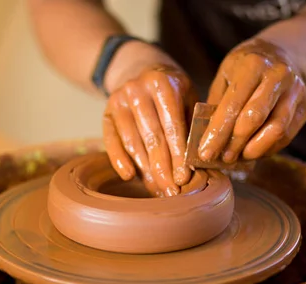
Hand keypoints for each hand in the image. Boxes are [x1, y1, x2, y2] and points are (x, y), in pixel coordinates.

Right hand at [103, 64, 197, 196]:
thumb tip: (200, 160)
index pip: (172, 126)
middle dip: (162, 168)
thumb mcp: (188, 97)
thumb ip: (193, 122)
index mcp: (163, 84)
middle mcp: (137, 90)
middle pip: (152, 137)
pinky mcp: (106, 112)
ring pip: (132, 142)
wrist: (140, 69)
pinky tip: (129, 176)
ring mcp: (119, 100)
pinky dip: (119, 160)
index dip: (178, 155)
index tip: (184, 179)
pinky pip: (111, 140)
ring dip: (145, 169)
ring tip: (157, 189)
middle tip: (171, 192)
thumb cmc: (172, 91)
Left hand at [199, 38, 305, 163]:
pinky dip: (268, 149)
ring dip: (254, 150)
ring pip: (276, 130)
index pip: (232, 105)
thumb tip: (206, 141)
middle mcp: (278, 75)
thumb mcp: (225, 77)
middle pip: (255, 118)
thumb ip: (216, 105)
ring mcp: (296, 90)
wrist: (281, 53)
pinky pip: (287, 136)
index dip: (217, 133)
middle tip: (222, 159)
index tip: (204, 153)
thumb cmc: (243, 70)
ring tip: (237, 157)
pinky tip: (253, 151)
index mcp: (252, 65)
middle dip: (235, 143)